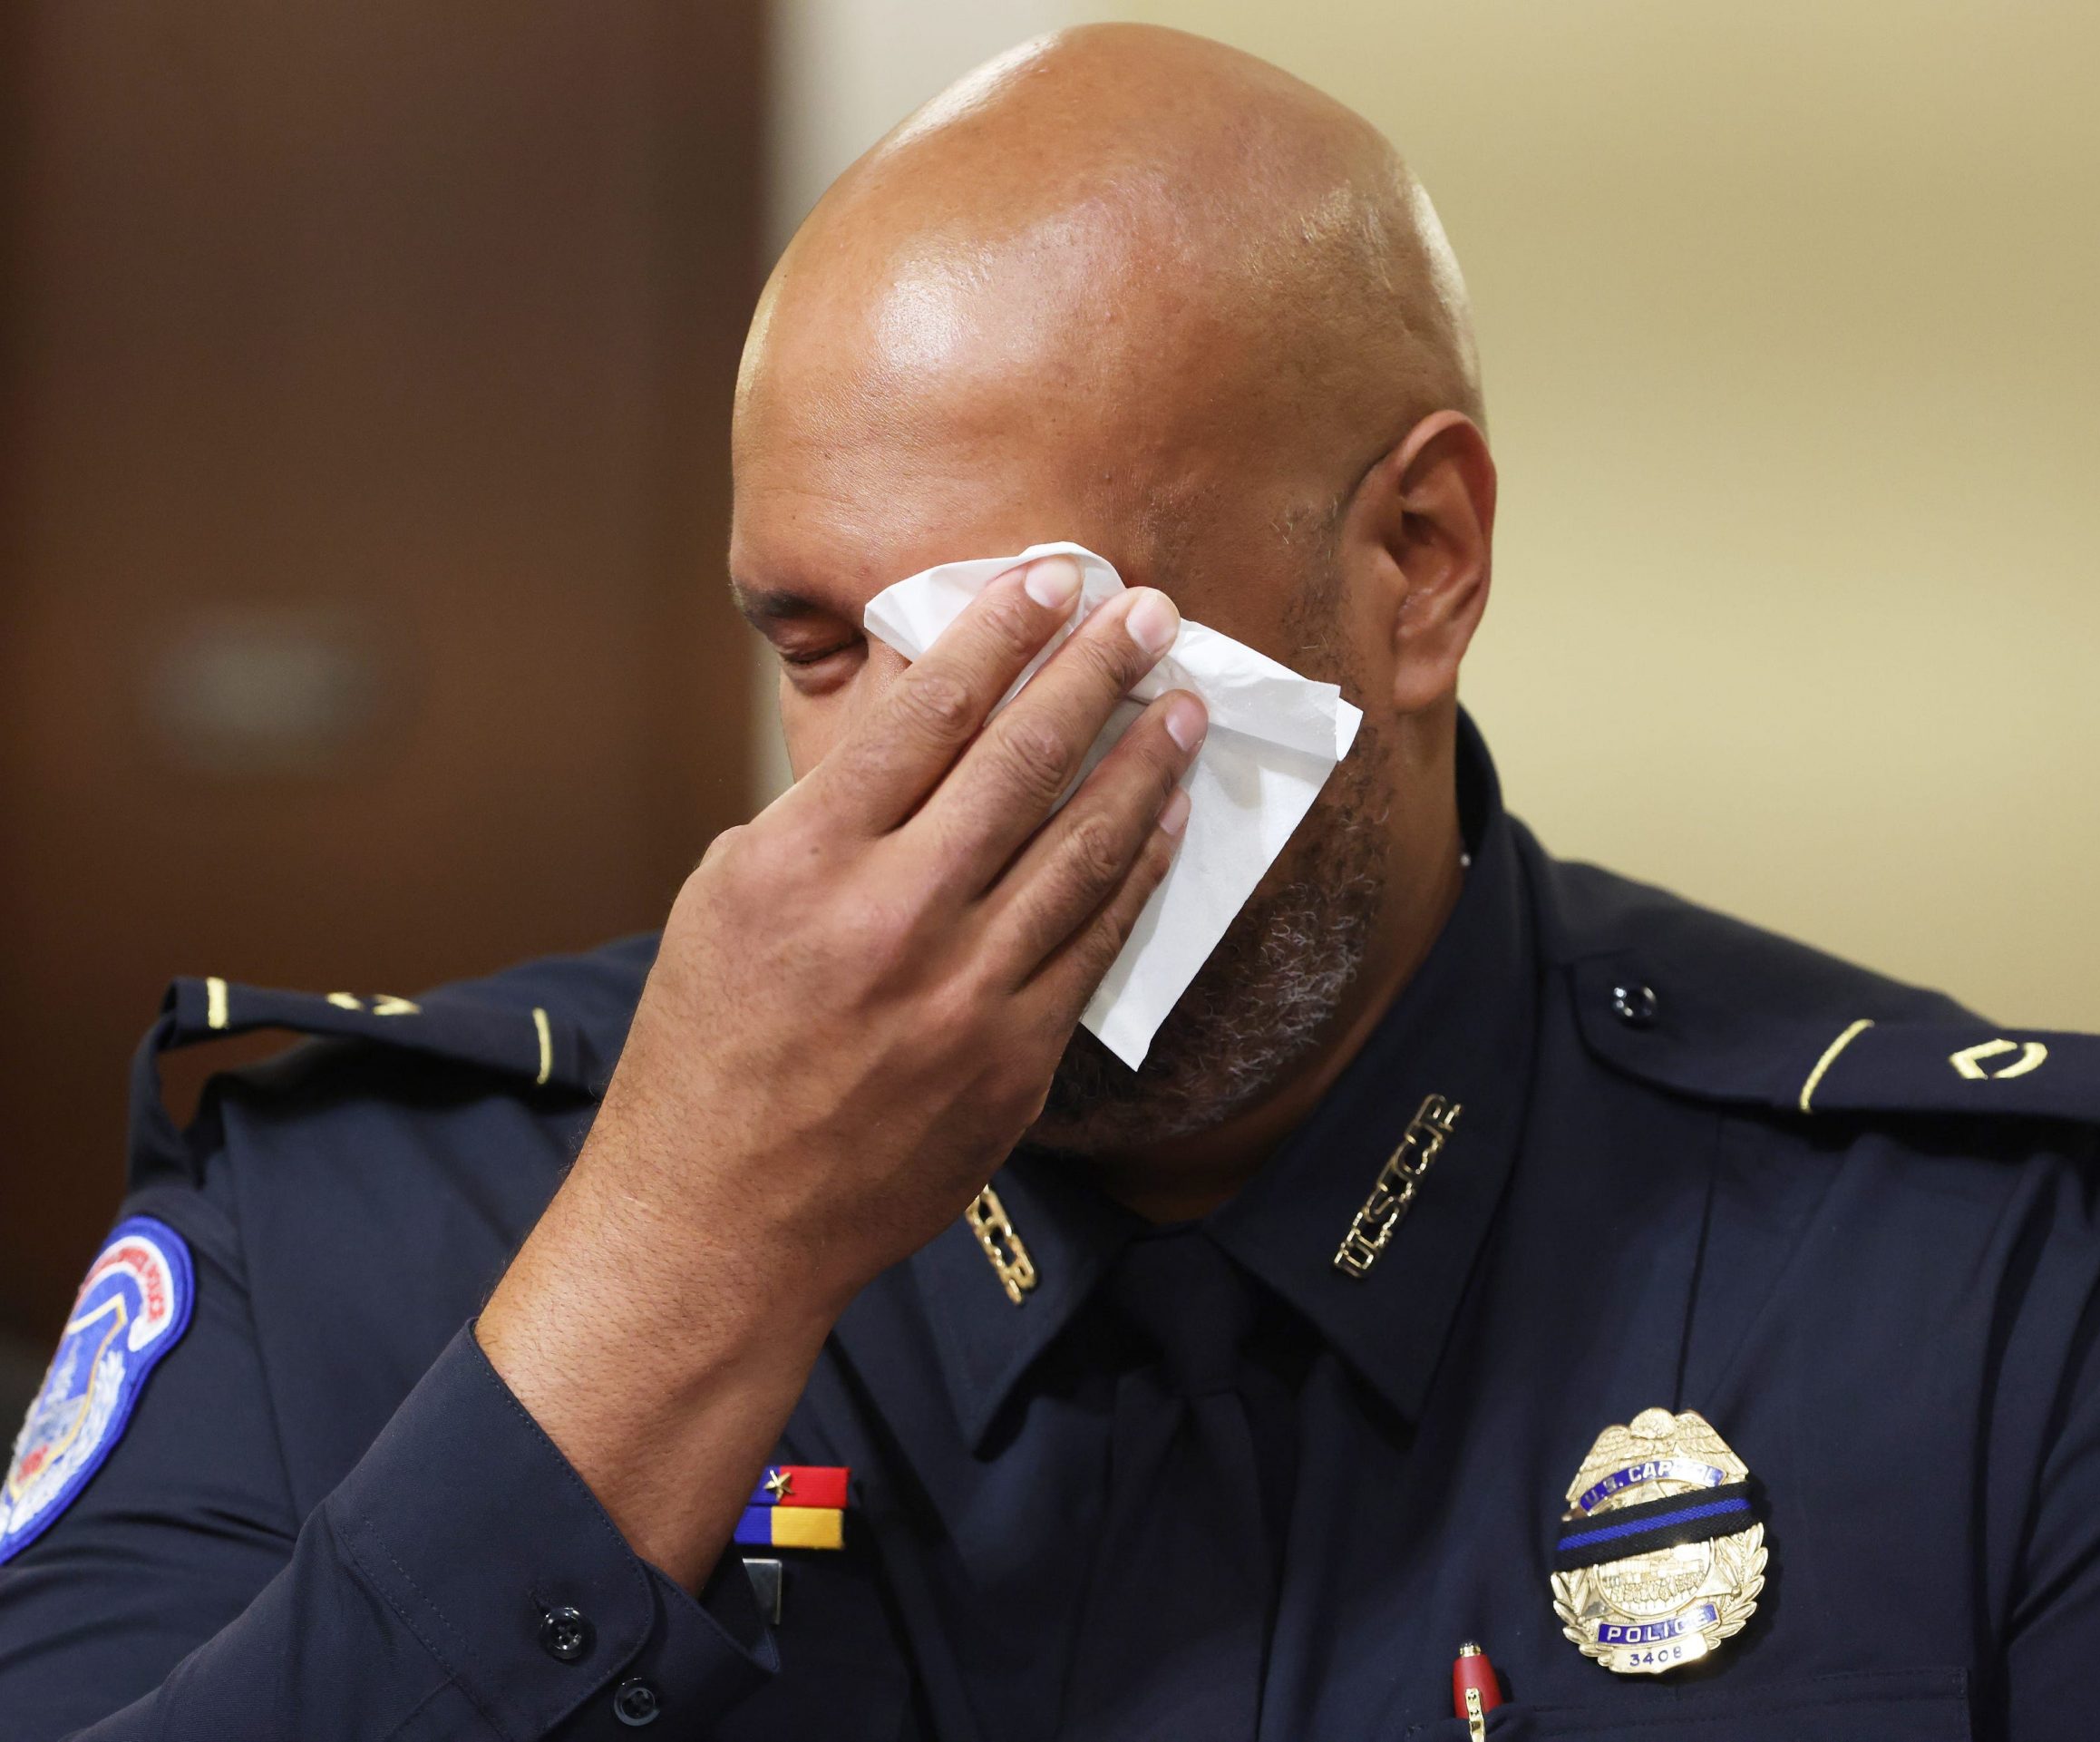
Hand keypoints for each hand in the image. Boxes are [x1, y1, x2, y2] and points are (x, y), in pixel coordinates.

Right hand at [478, 555, 1203, 1582]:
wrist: (723, 1222)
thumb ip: (827, 807)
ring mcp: (964, 997)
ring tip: (1185, 705)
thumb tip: (928, 716)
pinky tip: (1165, 823)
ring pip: (1083, 850)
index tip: (1053, 576)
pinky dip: (1137, 874)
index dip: (1003, 630)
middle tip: (1150, 611)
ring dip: (1144, 765)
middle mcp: (891, 918)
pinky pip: (1096, 945)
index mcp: (802, 861)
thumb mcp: (728, 894)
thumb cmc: (708, 1049)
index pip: (928, 709)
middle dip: (1098, 671)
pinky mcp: (1014, 1065)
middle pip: (1023, 761)